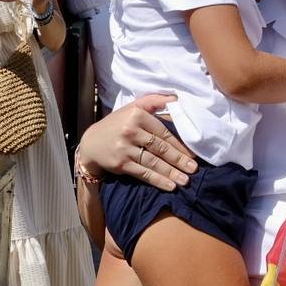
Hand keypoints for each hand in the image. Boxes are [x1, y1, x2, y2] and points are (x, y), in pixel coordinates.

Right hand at [76, 94, 197, 190]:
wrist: (91, 143)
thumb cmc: (117, 124)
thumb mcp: (132, 108)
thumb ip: (153, 101)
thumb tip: (176, 99)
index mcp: (136, 115)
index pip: (162, 131)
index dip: (179, 144)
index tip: (192, 153)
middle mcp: (130, 131)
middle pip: (160, 147)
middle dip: (179, 159)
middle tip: (194, 168)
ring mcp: (124, 148)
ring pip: (153, 162)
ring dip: (171, 172)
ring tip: (185, 180)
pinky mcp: (120, 164)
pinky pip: (143, 173)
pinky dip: (157, 180)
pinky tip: (170, 186)